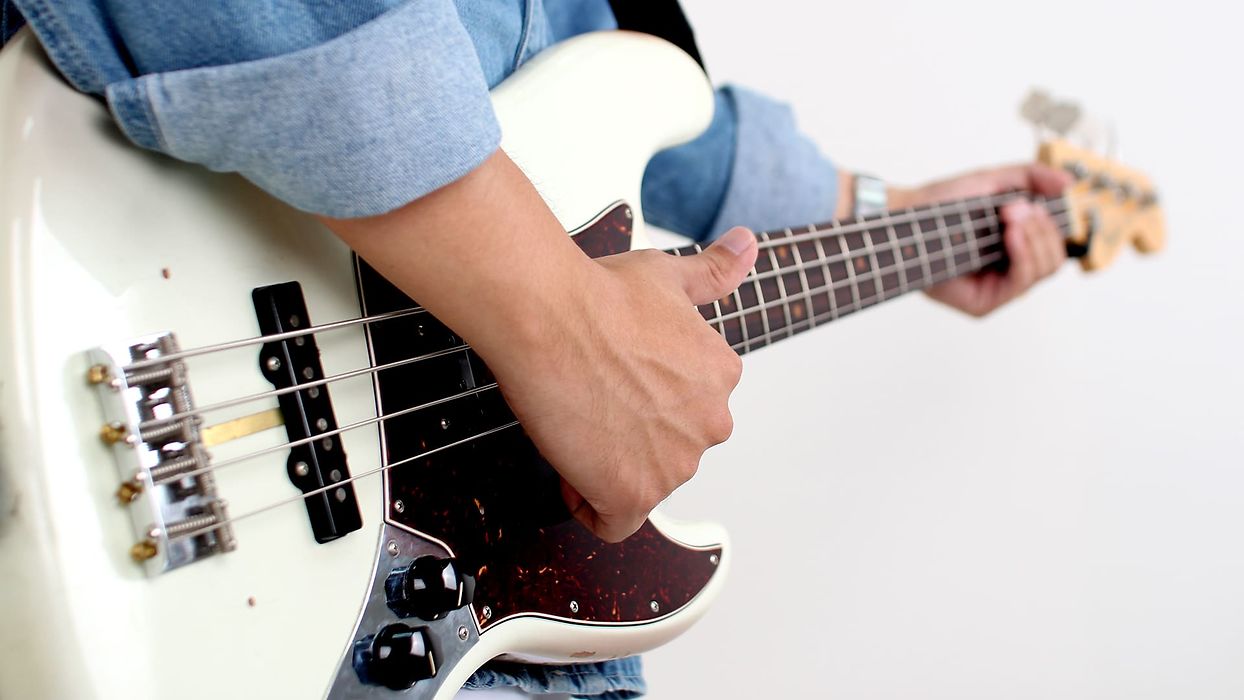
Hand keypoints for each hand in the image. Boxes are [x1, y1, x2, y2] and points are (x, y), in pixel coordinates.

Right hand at [323, 150, 757, 542]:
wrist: (549, 315)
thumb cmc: (596, 295)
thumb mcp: (667, 275)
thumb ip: (713, 272)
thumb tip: (746, 246)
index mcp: (721, 376)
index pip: (690, 411)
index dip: (648, 402)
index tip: (617, 384)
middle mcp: (709, 423)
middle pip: (670, 451)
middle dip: (634, 437)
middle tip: (593, 402)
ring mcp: (675, 464)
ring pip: (644, 484)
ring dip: (610, 467)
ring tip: (579, 424)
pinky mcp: (634, 493)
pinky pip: (615, 522)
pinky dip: (590, 504)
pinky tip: (572, 466)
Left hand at [890, 164, 1072, 316]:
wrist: (906, 213)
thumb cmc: (942, 202)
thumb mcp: (993, 180)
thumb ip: (1032, 177)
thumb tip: (1070, 184)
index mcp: (1013, 250)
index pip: (1053, 247)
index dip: (1049, 224)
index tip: (1025, 203)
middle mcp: (1006, 273)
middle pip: (1053, 260)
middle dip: (1043, 229)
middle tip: (1015, 209)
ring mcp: (995, 291)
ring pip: (1042, 270)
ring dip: (1034, 238)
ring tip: (1009, 218)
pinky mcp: (981, 304)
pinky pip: (1020, 285)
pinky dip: (1023, 256)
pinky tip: (1011, 236)